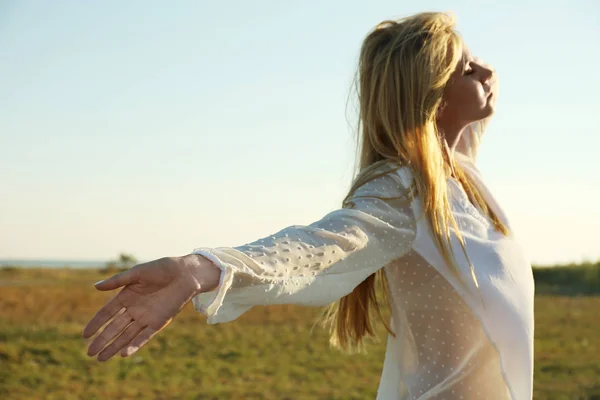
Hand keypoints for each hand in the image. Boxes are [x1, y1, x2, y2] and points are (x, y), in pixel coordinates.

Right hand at [82, 255, 220, 360]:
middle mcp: (134, 309)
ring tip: (101, 359)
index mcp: (126, 296)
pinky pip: (145, 336)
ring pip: (126, 335)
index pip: (107, 313)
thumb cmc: (162, 269)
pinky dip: (134, 345)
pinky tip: (123, 354)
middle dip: (102, 340)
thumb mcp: (138, 273)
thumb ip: (117, 281)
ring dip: (114, 346)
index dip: (96, 323)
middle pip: (114, 328)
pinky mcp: (159, 322)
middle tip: (89, 353)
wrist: (186, 273)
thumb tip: (95, 286)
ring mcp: (146, 317)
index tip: (84, 335)